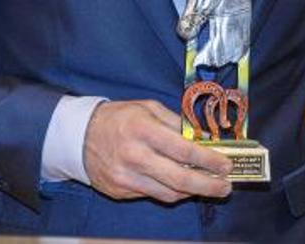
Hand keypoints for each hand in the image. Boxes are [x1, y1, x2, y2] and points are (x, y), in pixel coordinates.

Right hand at [82, 100, 232, 202]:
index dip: (208, 160)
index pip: (182, 149)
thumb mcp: (146, 108)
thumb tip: (202, 138)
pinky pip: (154, 195)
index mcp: (143, 129)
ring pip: (169, 192)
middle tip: (226, 186)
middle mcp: (134, 155)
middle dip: (208, 185)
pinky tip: (184, 186)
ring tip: (209, 186)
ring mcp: (126, 177)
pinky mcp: (121, 191)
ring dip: (193, 191)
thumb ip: (174, 122)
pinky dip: (173, 192)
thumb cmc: (118, 118)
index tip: (226, 164)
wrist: (78, 137)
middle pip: (179, 178)